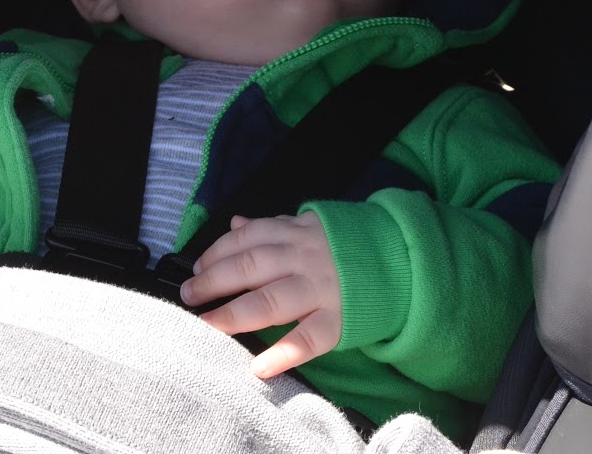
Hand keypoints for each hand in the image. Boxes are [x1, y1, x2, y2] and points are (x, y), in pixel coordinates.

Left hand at [180, 213, 341, 378]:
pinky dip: (283, 354)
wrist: (401, 261)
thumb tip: (235, 224)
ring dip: (235, 314)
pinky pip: (308, 339)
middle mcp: (305, 259)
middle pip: (251, 268)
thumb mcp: (309, 228)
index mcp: (296, 233)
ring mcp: (322, 290)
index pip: (248, 239)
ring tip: (207, 325)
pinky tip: (259, 367)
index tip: (195, 268)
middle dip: (215, 282)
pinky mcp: (339, 320)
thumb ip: (273, 227)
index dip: (217, 253)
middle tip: (189, 296)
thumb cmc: (345, 248)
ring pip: (272, 302)